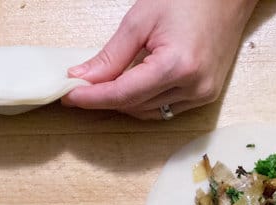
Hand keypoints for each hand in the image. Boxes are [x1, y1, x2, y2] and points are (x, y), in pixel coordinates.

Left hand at [62, 0, 257, 119]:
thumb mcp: (141, 20)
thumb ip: (111, 55)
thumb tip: (83, 77)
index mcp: (178, 66)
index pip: (124, 94)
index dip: (93, 98)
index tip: (69, 95)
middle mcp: (194, 87)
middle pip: (134, 106)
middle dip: (103, 100)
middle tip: (78, 89)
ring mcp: (202, 95)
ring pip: (148, 112)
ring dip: (123, 103)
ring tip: (101, 88)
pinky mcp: (206, 96)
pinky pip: (165, 109)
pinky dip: (143, 102)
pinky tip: (129, 88)